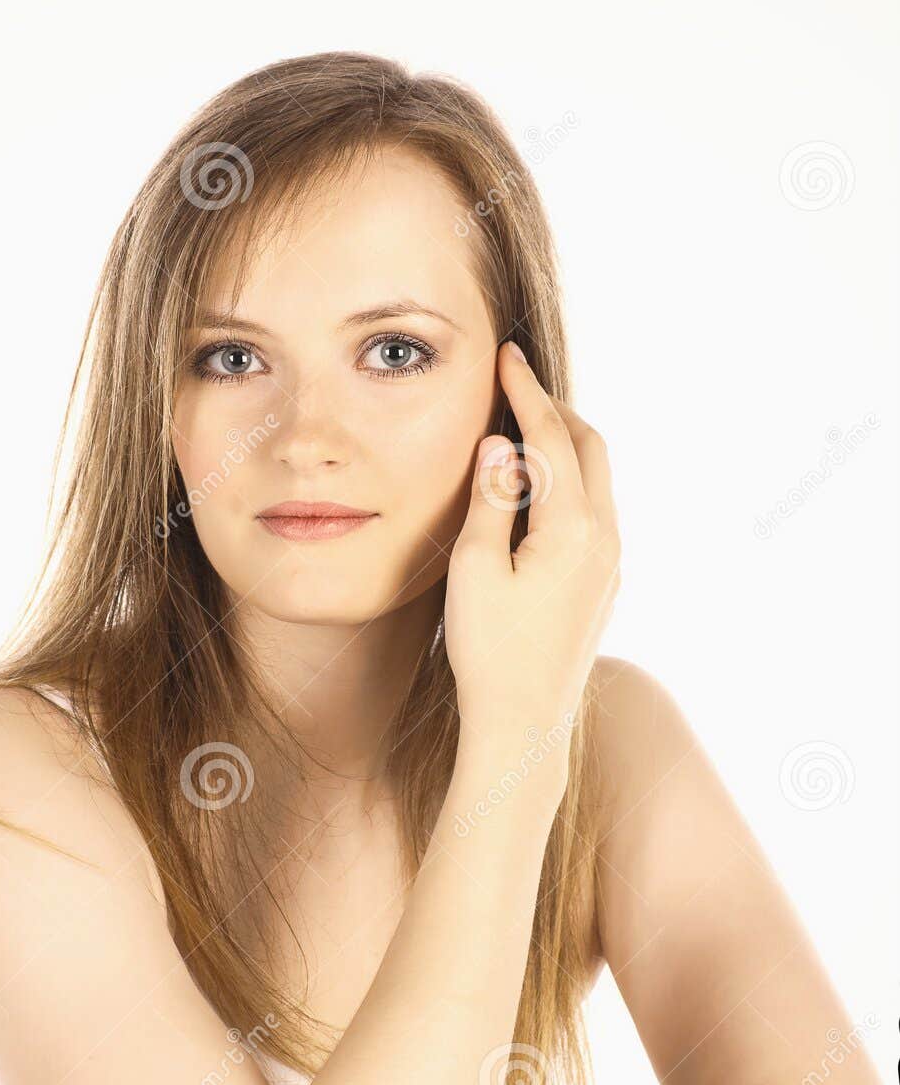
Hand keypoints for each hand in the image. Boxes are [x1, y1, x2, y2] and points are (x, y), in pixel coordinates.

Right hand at [444, 340, 620, 745]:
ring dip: (564, 449)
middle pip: (590, 448)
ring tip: (519, 437)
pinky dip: (568, 485)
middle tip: (514, 389)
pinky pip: (594, 513)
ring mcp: (610, 564)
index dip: (526, 393)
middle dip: (554, 411)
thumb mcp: (474, 569)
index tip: (506, 358)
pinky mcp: (603, 586)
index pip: (551, 438)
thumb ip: (490, 500)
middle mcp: (605, 539)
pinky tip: (534, 496)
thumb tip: (499, 445)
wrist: (524, 726)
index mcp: (574, 528)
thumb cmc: (491, 651)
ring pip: (597, 481)